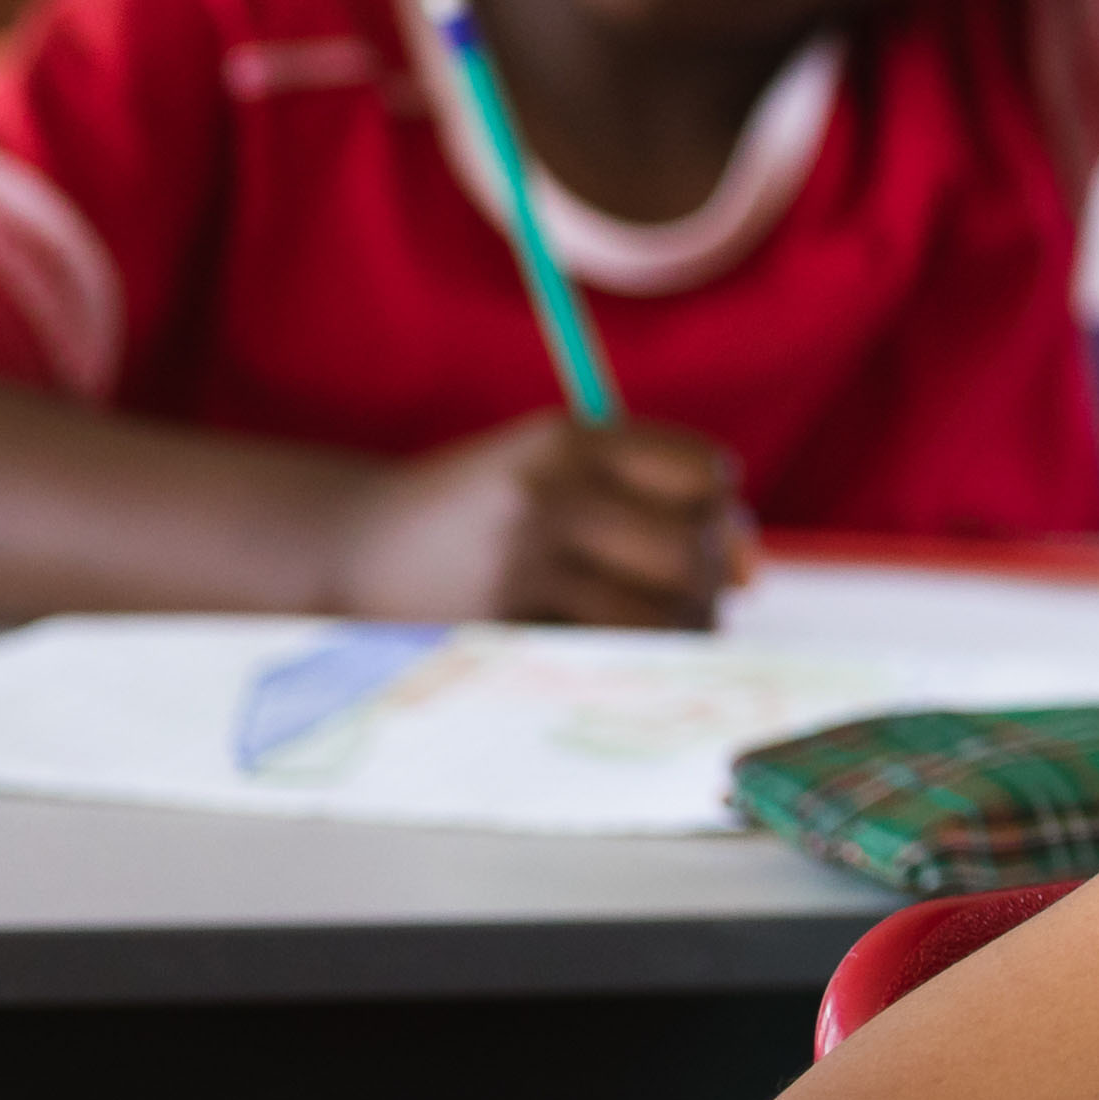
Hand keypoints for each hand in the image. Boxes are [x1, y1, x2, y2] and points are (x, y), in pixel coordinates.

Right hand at [332, 414, 746, 627]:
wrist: (349, 550)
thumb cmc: (480, 513)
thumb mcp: (553, 469)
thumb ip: (655, 499)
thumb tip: (749, 569)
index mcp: (567, 438)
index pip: (704, 472)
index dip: (714, 507)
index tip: (688, 527)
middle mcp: (547, 493)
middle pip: (692, 549)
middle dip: (706, 582)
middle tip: (681, 596)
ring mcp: (523, 563)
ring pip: (664, 614)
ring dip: (680, 633)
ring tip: (653, 630)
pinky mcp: (505, 628)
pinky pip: (613, 657)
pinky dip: (630, 661)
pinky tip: (606, 649)